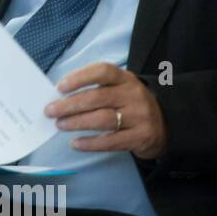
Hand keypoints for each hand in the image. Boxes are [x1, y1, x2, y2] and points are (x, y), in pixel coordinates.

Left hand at [45, 62, 167, 159]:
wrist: (166, 125)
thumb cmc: (131, 104)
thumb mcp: (120, 89)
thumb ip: (97, 89)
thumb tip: (61, 97)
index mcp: (126, 79)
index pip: (102, 72)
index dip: (80, 78)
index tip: (60, 87)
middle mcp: (133, 95)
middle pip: (97, 98)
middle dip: (70, 105)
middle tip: (50, 111)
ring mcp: (139, 116)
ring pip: (103, 119)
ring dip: (77, 122)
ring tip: (60, 125)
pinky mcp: (140, 137)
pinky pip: (111, 141)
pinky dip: (90, 143)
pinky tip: (75, 143)